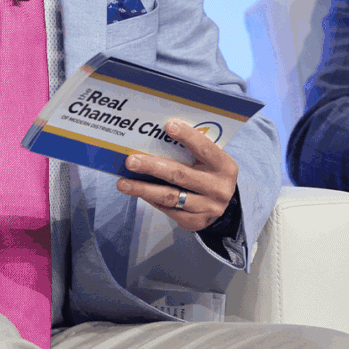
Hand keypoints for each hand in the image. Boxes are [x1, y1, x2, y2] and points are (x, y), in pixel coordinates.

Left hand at [116, 119, 238, 232]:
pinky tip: (138, 192)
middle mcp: (218, 188)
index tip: (168, 126)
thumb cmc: (211, 174)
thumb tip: (160, 135)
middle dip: (153, 167)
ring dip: (144, 189)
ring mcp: (208, 207)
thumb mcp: (211, 160)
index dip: (188, 137)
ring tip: (123, 183)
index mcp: (224, 166)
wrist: (224, 206)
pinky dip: (152, 200)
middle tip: (131, 161)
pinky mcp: (196, 222)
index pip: (205, 148)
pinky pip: (169, 210)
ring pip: (170, 197)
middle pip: (180, 175)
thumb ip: (194, 150)